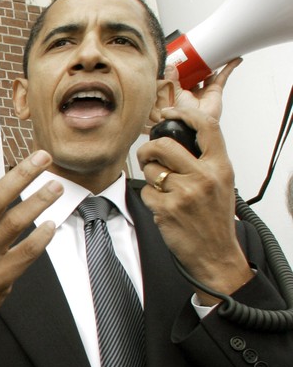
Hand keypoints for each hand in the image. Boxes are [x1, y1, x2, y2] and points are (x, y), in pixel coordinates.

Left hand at [138, 103, 252, 304]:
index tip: (169, 113)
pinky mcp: (167, 209)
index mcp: (220, 166)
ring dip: (150, 177)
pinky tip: (163, 206)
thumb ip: (205, 158)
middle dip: (149, 149)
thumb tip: (180, 133)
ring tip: (163, 188)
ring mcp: (185, 193)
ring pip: (151, 170)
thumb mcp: (221, 182)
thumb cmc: (215, 218)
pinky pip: (146, 191)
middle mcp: (204, 177)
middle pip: (165, 145)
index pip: (206, 127)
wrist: (215, 253)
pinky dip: (150, 197)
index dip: (184, 114)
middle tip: (148, 157)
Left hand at [165, 58, 241, 121]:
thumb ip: (172, 79)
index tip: (184, 55)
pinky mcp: (216, 91)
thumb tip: (170, 65)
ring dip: (215, 64)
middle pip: (198, 73)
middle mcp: (194, 90)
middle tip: (201, 51)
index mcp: (181, 91)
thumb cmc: (181, 112)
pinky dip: (230, 68)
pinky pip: (224, 76)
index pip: (183, 76)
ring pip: (211, 73)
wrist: (193, 122)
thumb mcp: (173, 92)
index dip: (184, 67)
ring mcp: (206, 90)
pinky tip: (235, 59)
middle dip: (200, 64)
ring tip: (218, 52)